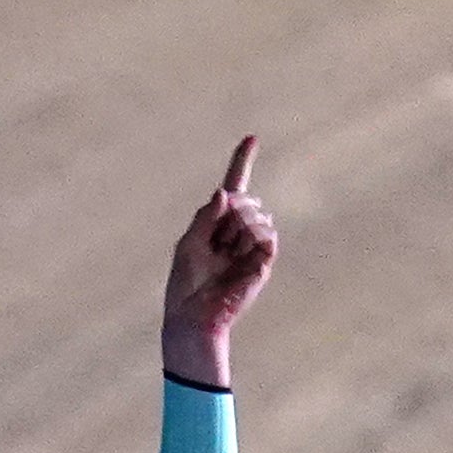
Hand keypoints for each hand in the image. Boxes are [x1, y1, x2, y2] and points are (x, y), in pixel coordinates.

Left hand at [162, 136, 274, 385]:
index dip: (242, 162)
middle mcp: (237, 230)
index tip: (252, 137)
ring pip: (257, 215)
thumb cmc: (185, 283)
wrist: (195, 315)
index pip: (234, 187)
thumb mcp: (188, 244)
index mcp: (216, 223)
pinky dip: (254, 235)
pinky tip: (241, 249)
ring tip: (224, 252)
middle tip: (215, 239)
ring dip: (240, 226)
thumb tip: (224, 191)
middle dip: (230, 212)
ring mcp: (252, 244)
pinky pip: (267, 234)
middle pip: (243, 199)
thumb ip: (205, 216)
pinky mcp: (263, 260)